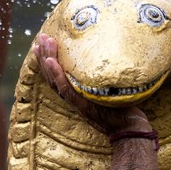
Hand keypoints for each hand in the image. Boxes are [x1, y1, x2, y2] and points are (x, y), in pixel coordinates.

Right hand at [34, 33, 150, 135]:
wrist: (129, 131)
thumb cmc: (125, 112)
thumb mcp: (112, 91)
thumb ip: (107, 79)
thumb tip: (112, 58)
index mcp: (78, 95)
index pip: (58, 77)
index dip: (49, 62)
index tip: (44, 45)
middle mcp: (74, 99)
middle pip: (52, 77)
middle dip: (44, 56)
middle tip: (40, 38)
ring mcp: (77, 102)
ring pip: (55, 81)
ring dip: (47, 61)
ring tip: (42, 44)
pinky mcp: (83, 105)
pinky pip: (66, 89)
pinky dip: (57, 75)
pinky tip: (51, 62)